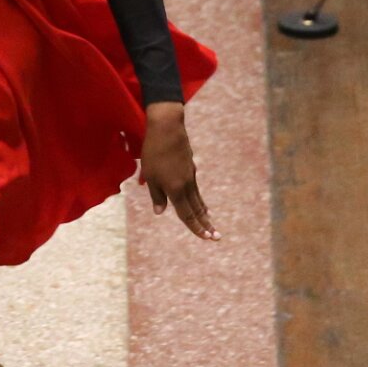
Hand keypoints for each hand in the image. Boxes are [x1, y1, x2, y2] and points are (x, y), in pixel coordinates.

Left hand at [138, 104, 215, 240]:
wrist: (168, 128)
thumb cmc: (154, 152)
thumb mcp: (151, 175)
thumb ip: (156, 195)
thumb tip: (160, 212)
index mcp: (175, 189)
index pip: (186, 214)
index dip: (195, 228)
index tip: (206, 238)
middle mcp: (186, 185)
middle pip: (196, 209)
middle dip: (205, 225)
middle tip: (216, 237)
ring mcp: (190, 176)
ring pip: (197, 199)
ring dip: (204, 213)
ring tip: (210, 223)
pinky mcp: (190, 168)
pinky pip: (195, 189)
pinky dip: (199, 199)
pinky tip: (201, 203)